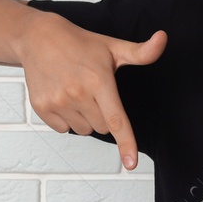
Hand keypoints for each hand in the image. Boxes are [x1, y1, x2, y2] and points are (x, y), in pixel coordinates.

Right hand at [22, 13, 166, 170]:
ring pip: (84, 130)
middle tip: (93, 91)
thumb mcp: (112, 46)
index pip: (116, 119)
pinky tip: (62, 97)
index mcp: (99, 81)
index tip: (131, 163)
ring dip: (85, 118)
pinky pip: (64, 129)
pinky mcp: (42, 108)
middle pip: (103, 127)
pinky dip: (66, 119)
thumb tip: (163, 39)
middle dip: (103, 115)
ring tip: (76, 92)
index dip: (126, 143)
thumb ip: (142, 52)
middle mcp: (78, 93)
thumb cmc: (79, 43)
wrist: (39, 38)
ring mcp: (58, 102)